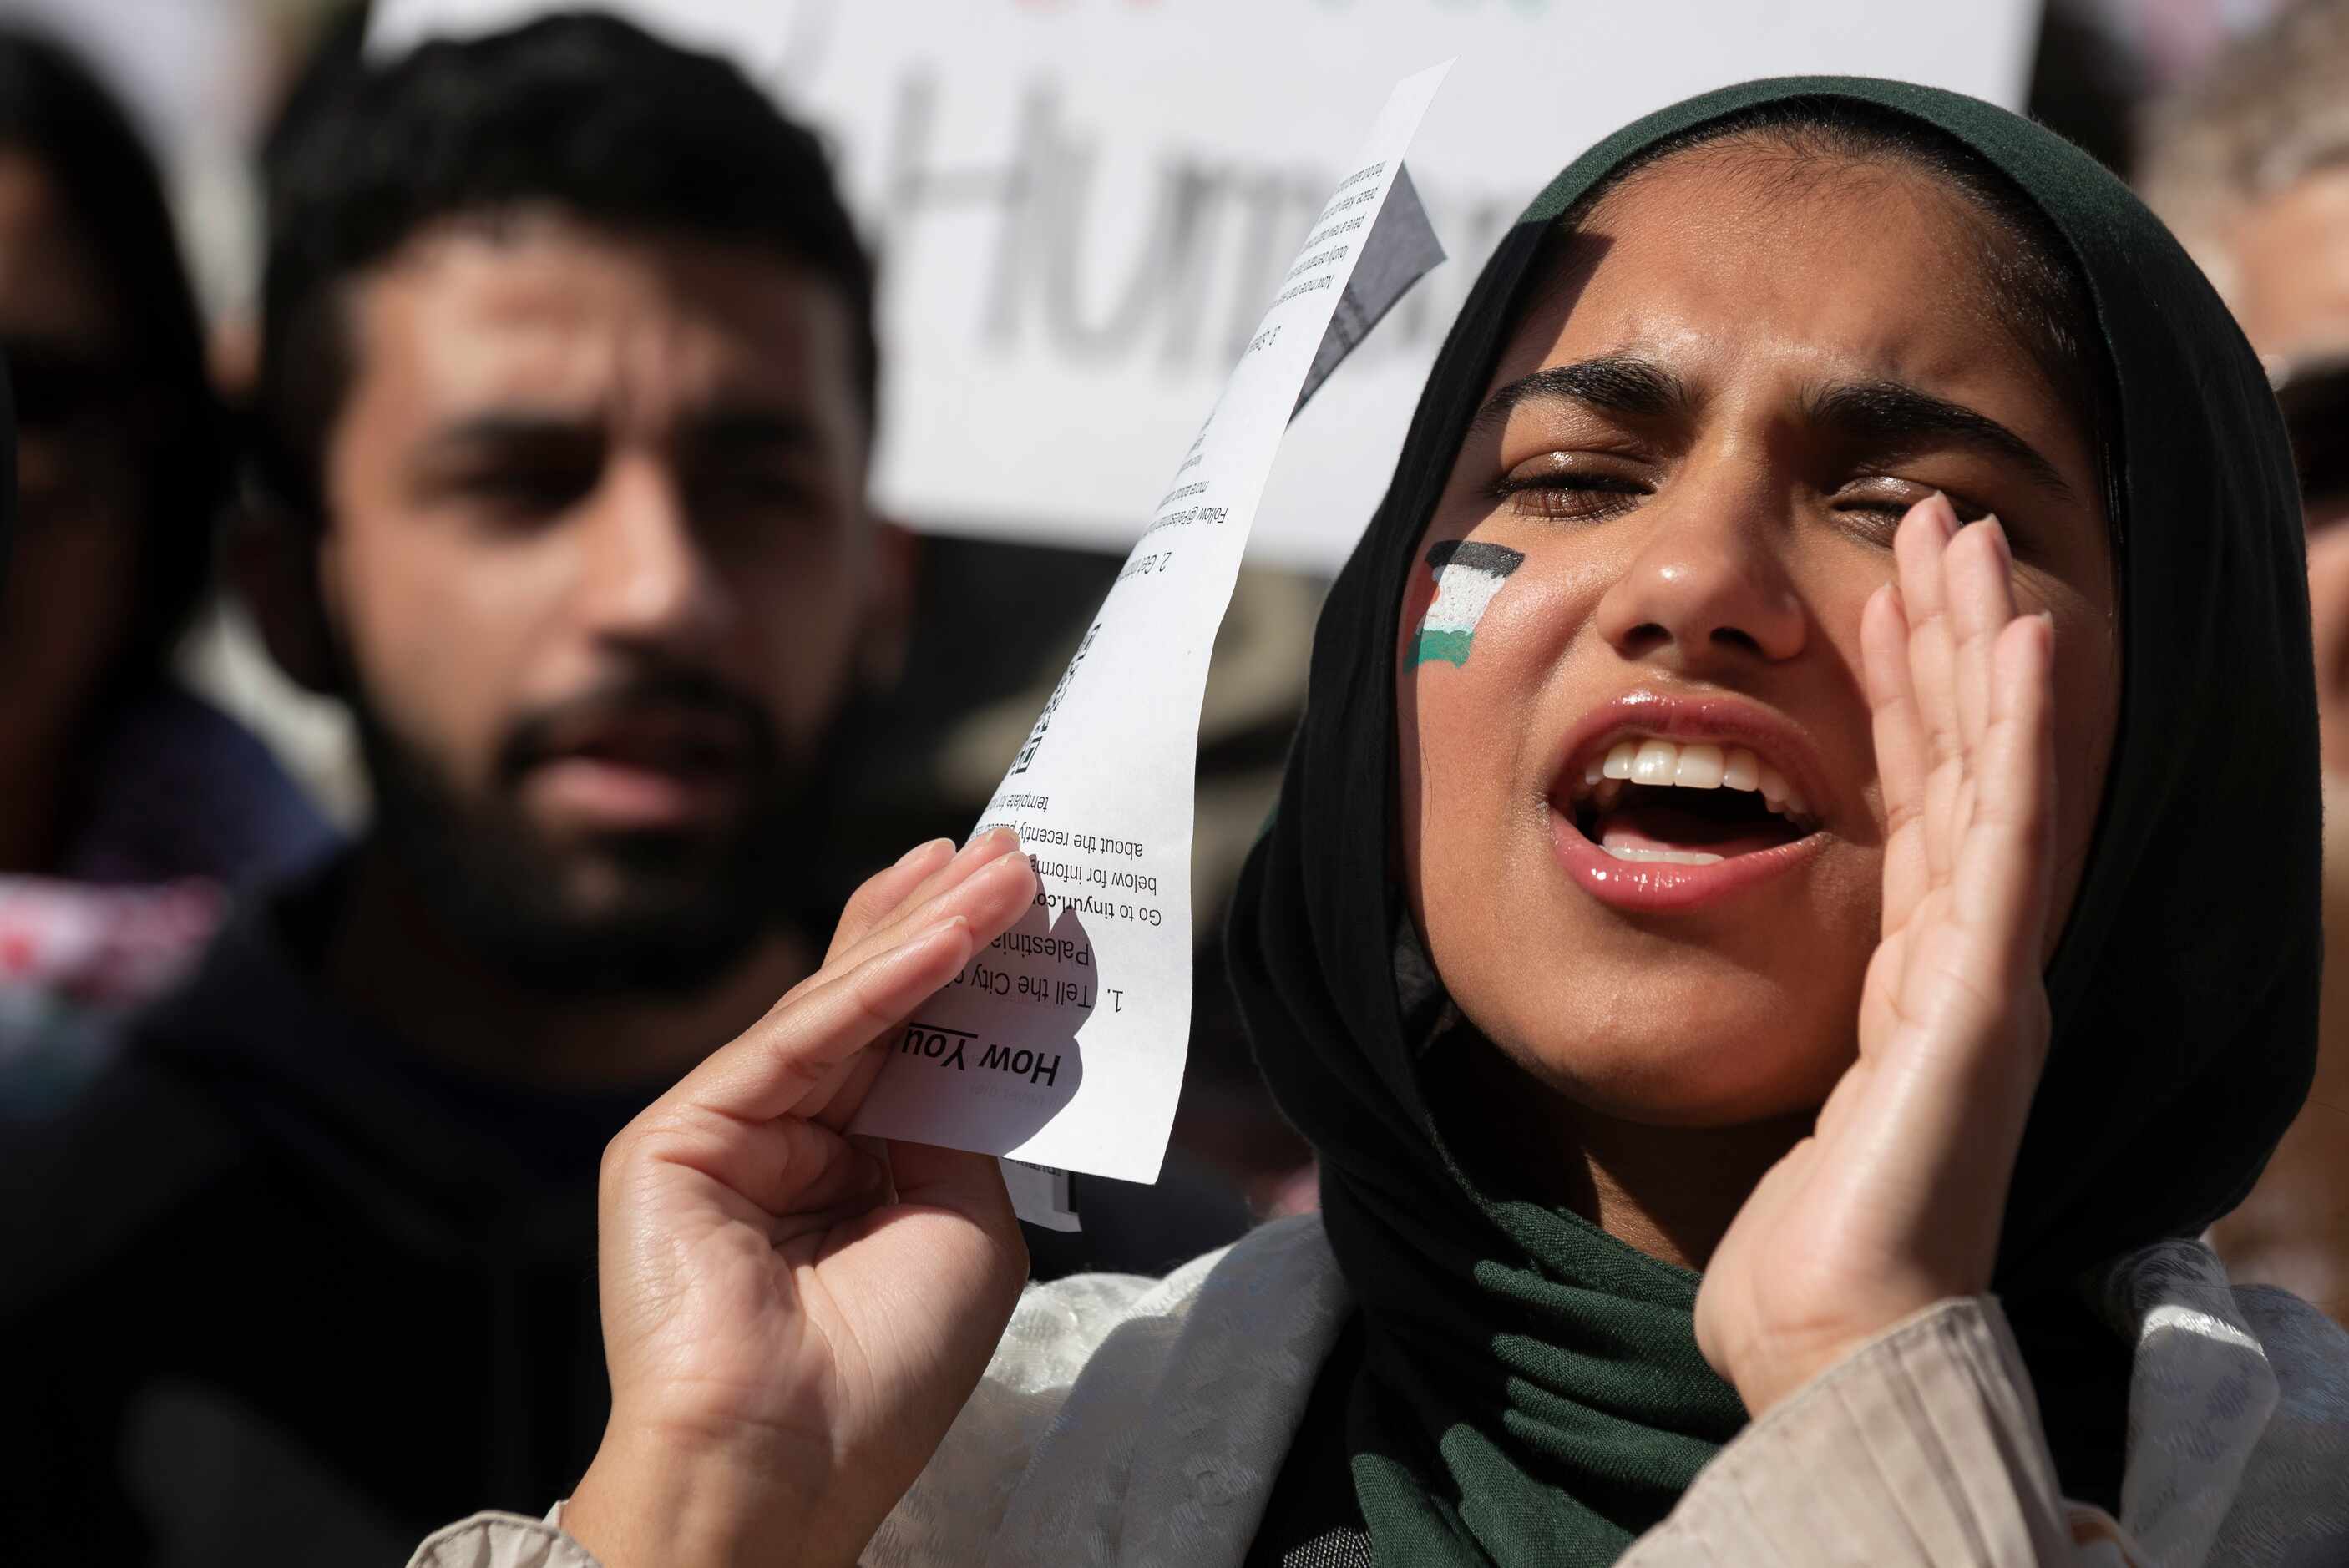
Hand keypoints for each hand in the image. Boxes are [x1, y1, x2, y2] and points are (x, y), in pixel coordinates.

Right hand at [565, 830, 1038, 1567]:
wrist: (782, 1470)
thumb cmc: (881, 1377)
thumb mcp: (963, 1225)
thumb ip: (962, 1126)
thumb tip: (978, 1038)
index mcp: (845, 1167)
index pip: (911, 1043)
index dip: (967, 968)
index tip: (1025, 898)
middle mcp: (783, 1138)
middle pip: (871, 1005)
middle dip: (946, 922)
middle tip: (1015, 850)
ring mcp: (725, 1130)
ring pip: (835, 1007)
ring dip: (925, 930)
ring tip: (999, 869)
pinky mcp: (678, 1133)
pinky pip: (799, 1043)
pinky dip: (878, 986)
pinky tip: (946, 937)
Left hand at [1694, 494, 2057, 1418]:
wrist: (1830, 1338)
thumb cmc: (1804, 1248)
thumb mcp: (1790, 1103)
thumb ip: (1793, 1037)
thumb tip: (1730, 1007)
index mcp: (1919, 979)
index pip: (1922, 804)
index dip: (1918, 698)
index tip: (1896, 599)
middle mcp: (1968, 961)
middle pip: (1967, 765)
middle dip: (1954, 640)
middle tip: (1945, 524)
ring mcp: (1987, 973)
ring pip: (1993, 773)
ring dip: (1982, 648)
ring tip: (1968, 538)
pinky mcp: (1984, 996)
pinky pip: (2005, 839)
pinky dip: (2020, 734)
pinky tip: (2023, 640)